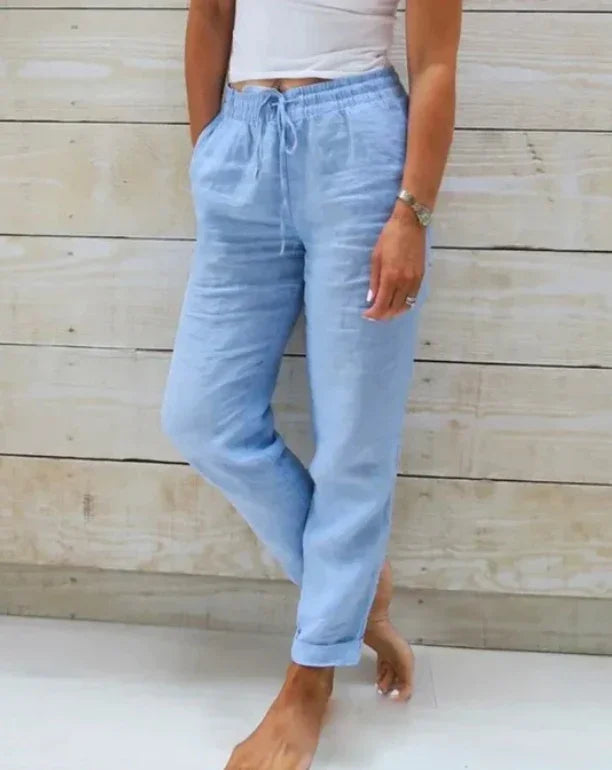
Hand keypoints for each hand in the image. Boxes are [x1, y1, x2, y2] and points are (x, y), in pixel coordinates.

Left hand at [362, 204, 425, 321]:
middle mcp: (404, 282)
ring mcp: (414, 280)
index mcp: (390, 277)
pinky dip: (405, 304)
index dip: (373, 313)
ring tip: (385, 311)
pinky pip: (413, 297)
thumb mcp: (375, 257)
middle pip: (394, 308)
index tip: (366, 314)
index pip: (381, 304)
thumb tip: (371, 298)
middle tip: (374, 315)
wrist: (410, 224)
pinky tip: (397, 303)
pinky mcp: (421, 276)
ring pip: (405, 306)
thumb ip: (374, 280)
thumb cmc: (389, 237)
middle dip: (382, 315)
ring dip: (394, 312)